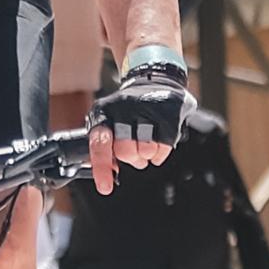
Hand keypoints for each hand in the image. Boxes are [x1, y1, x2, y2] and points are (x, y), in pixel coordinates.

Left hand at [89, 48, 194, 192]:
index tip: (106, 188)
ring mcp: (147, 108)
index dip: (102, 168)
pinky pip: (164, 148)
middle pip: (125, 152)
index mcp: (104, 112)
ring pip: (146, 152)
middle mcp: (123, 108)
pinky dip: (161, 152)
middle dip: (131, 158)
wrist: (155, 80)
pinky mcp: (168, 112)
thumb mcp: (108, 121)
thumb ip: (105, 146)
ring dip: (147, 155)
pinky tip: (158, 139)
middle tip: (135, 152)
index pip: (100, 143)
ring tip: (147, 142)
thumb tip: (109, 172)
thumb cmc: (128, 109)